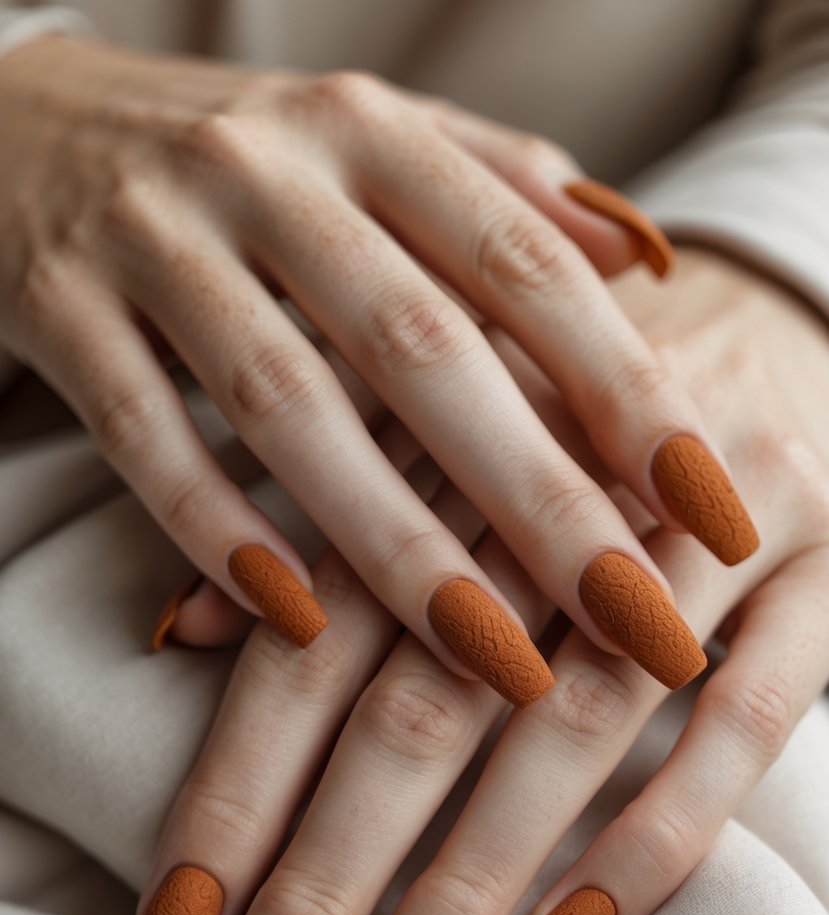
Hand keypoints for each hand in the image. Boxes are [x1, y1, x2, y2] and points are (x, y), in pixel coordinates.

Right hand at [0, 36, 756, 701]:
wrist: (22, 117)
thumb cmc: (238, 159)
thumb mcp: (371, 144)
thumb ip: (501, 189)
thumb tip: (640, 255)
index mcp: (371, 136)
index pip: (526, 268)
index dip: (629, 388)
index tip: (710, 504)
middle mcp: (270, 174)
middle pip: (426, 352)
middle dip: (542, 499)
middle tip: (637, 622)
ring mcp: (154, 239)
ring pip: (288, 406)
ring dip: (396, 545)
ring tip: (497, 661)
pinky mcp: (56, 305)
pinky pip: (143, 433)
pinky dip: (217, 527)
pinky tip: (297, 619)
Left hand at [120, 247, 828, 914]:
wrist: (781, 329)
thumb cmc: (577, 410)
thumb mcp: (439, 442)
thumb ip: (323, 530)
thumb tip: (183, 632)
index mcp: (451, 435)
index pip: (316, 635)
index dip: (235, 790)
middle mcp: (570, 479)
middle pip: (422, 697)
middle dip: (325, 875)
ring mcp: (706, 530)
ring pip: (571, 725)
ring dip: (465, 884)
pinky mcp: (826, 577)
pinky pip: (743, 725)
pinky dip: (652, 841)